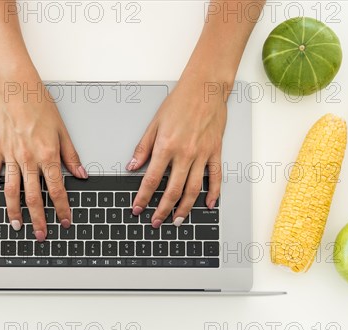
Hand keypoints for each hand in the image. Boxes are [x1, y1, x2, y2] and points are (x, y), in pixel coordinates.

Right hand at [0, 78, 87, 240]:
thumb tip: (81, 175)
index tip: (65, 221)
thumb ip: (71, 156)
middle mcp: (28, 159)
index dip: (62, 208)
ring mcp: (10, 156)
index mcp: (47, 155)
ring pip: (12, 191)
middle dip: (39, 219)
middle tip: (41, 235)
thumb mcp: (62, 130)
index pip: (56, 189)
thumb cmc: (39, 104)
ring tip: (17, 226)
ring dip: (14, 211)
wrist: (15, 88)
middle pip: (33, 197)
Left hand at [128, 78, 226, 227]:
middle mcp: (185, 154)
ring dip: (184, 208)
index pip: (152, 180)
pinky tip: (208, 204)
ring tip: (177, 220)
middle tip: (156, 222)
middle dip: (162, 210)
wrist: (205, 88)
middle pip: (172, 190)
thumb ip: (143, 148)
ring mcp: (202, 155)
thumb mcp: (154, 124)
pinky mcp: (215, 152)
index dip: (143, 197)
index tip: (138, 208)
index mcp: (166, 147)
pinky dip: (213, 193)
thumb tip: (132, 166)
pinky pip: (215, 177)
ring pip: (193, 189)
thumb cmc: (180, 102)